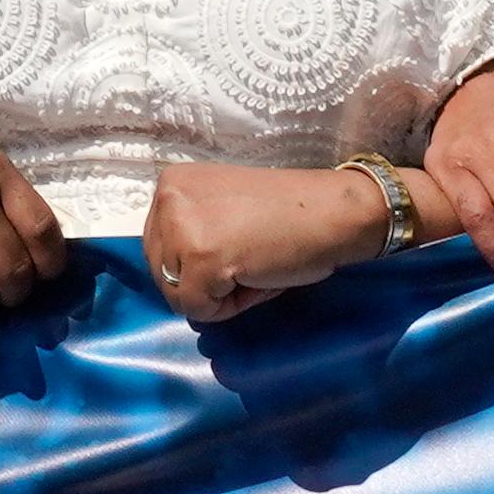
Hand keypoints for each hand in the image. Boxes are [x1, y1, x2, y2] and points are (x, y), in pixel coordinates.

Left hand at [146, 162, 388, 324]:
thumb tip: (175, 280)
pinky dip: (231, 306)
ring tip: (254, 267)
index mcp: (172, 184)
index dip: (199, 264)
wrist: (334, 213)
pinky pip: (199, 309)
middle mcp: (168, 199)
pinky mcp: (201, 259)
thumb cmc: (289, 214)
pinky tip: (259, 276)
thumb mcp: (221, 210)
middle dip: (205, 282)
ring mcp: (181, 227)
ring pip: (178, 295)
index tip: (239, 246)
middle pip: (162, 274)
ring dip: (219, 295)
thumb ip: (191, 232)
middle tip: (249, 260)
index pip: (159, 249)